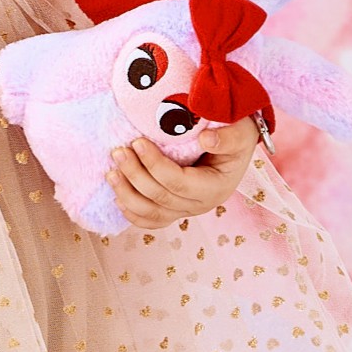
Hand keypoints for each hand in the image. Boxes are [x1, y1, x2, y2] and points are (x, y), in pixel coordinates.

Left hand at [106, 116, 260, 229]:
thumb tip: (206, 140)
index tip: (137, 142)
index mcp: (215, 187)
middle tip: (118, 151)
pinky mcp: (174, 209)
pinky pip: (151, 220)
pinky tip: (117, 198)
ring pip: (152, 213)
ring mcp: (186, 209)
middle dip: (135, 175)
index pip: (179, 183)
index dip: (155, 165)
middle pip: (161, 198)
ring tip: (110, 173)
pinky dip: (132, 213)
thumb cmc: (236, 135)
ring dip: (127, 194)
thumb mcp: (240, 132)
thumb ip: (228, 138)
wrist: (235, 143)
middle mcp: (201, 204)